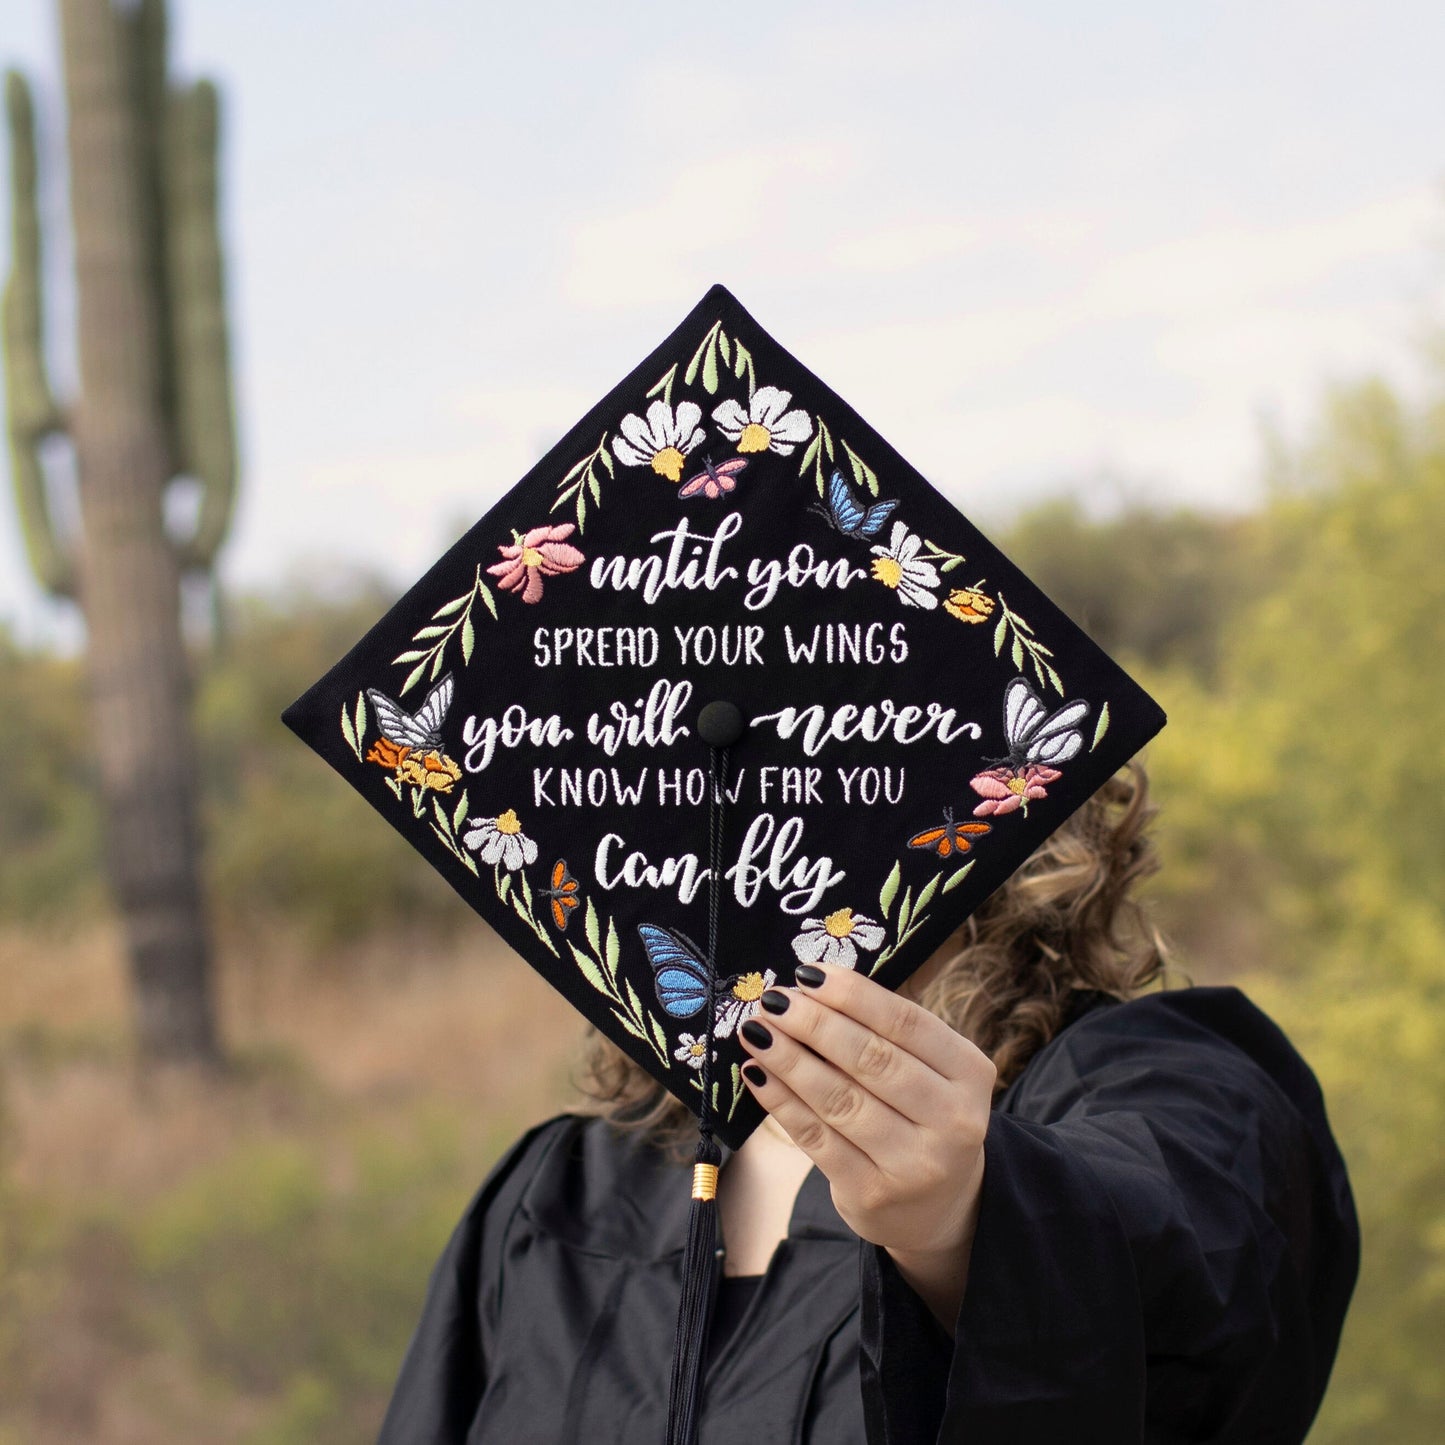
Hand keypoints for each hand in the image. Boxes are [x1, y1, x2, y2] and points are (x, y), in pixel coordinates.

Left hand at [738, 960, 994, 1326]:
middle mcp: (952, 1121)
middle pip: (872, 1060)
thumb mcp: (932, 1071)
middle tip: (773, 999)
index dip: (854, 995)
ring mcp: (913, 1164)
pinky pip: (816, 1137)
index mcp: (970, 1073)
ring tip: (757, 1030)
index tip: (808, 973)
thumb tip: (812, 986)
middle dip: (814, 1024)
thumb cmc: (924, 1115)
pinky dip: (782, 1101)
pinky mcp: (871, 1194)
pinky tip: (758, 1074)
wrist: (940, 1207)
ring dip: (789, 1059)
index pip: (907, 1023)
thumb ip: (888, 1032)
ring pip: (839, 1099)